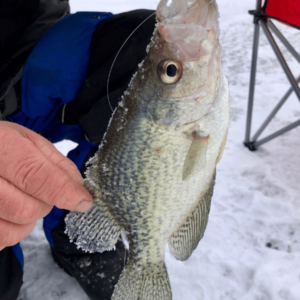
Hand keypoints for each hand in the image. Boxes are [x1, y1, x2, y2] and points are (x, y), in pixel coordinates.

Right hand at [0, 121, 92, 249]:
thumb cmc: (2, 144)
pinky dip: (13, 229)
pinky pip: (1, 239)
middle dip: (45, 205)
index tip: (83, 200)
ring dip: (29, 219)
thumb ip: (58, 164)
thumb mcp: (31, 141)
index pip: (35, 176)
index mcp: (1, 146)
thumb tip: (79, 189)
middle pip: (26, 209)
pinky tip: (10, 210)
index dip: (64, 191)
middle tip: (42, 192)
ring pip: (13, 230)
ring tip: (22, 198)